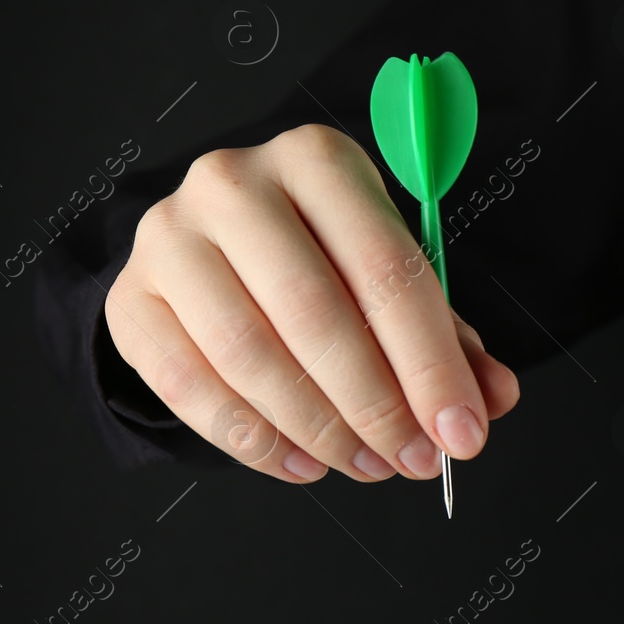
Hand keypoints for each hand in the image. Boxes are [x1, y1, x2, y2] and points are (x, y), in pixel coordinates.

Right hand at [104, 123, 519, 482]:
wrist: (210, 240)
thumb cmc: (317, 253)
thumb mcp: (382, 269)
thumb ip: (442, 333)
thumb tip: (492, 400)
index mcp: (316, 159)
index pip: (384, 267)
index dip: (429, 362)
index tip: (462, 432)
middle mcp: (234, 185)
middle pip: (314, 313)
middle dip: (375, 404)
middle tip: (411, 460)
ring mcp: (170, 238)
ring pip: (250, 355)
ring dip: (319, 429)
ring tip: (364, 465)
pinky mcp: (132, 297)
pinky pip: (191, 389)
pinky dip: (254, 441)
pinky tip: (303, 463)